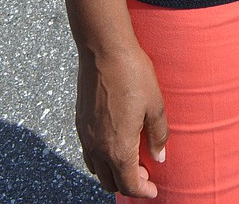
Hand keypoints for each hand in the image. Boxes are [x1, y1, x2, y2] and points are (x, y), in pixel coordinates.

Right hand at [76, 41, 167, 198]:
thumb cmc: (132, 73)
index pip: (129, 184)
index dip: (143, 191)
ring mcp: (85, 136)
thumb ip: (158, 134)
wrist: (103, 49)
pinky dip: (101, 158)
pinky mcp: (80, 122)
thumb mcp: (154, 104)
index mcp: (118, 148)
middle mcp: (98, 148)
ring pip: (96, 169)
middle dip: (128, 183)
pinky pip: (88, 152)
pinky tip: (113, 142)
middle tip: (145, 173)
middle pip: (110, 182)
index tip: (154, 190)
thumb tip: (159, 156)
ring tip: (130, 159)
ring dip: (112, 172)